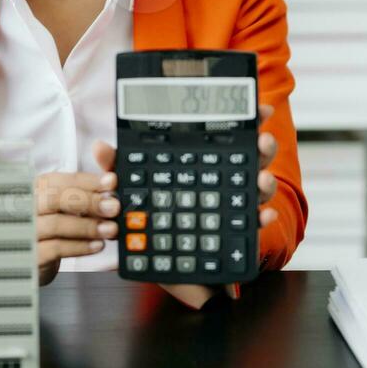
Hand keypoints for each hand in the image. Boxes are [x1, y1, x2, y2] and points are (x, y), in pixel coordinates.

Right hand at [33, 169, 118, 284]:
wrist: (32, 260)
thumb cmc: (51, 228)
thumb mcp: (63, 207)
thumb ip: (84, 192)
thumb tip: (110, 183)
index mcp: (32, 190)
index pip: (56, 180)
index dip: (85, 181)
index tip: (110, 183)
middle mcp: (23, 208)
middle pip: (53, 198)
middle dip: (88, 201)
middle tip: (112, 207)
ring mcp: (25, 232)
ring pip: (56, 224)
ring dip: (88, 226)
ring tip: (110, 229)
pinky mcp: (31, 255)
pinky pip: (56, 249)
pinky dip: (80, 246)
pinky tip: (97, 245)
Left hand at [93, 104, 281, 310]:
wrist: (161, 258)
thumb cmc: (150, 212)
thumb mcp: (132, 185)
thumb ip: (119, 166)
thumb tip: (100, 148)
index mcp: (206, 161)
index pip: (231, 134)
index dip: (249, 120)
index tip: (261, 109)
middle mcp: (226, 180)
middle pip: (253, 158)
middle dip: (263, 147)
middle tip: (262, 140)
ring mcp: (233, 206)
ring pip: (258, 189)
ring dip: (265, 182)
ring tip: (262, 178)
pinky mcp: (234, 233)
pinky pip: (253, 225)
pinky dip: (262, 219)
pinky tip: (263, 215)